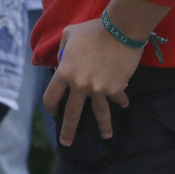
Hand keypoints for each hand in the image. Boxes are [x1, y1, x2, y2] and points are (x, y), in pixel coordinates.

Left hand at [42, 19, 138, 145]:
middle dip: (68, 131)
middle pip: (72, 114)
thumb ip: (62, 49)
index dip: (51, 106)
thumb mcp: (69, 34)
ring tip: (106, 136)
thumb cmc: (93, 30)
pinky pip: (117, 100)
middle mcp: (80, 85)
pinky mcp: (116, 88)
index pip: (51, 96)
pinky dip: (121, 102)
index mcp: (64, 72)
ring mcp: (99, 89)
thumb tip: (61, 59)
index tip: (54, 112)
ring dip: (103, 127)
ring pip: (99, 114)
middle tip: (66, 143)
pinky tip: (123, 105)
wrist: (120, 30)